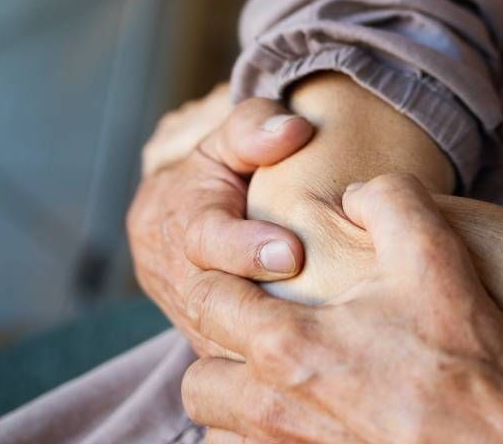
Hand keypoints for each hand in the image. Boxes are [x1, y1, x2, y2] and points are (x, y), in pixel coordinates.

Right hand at [126, 96, 315, 355]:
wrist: (184, 220)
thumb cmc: (222, 172)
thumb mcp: (231, 140)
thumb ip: (254, 129)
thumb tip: (293, 130)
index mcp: (177, 222)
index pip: (203, 238)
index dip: (244, 248)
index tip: (291, 252)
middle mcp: (179, 278)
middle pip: (213, 302)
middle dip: (261, 305)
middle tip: (316, 303)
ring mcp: (193, 321)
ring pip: (225, 346)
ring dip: (269, 347)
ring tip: (325, 345)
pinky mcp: (215, 349)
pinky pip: (241, 370)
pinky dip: (272, 372)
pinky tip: (316, 370)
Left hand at [180, 174, 502, 442]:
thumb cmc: (464, 358)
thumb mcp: (434, 254)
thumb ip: (387, 199)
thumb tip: (355, 192)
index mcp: (286, 346)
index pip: (207, 298)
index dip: (220, 274)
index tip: (249, 272)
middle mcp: (272, 409)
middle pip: (197, 380)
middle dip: (219, 350)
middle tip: (259, 332)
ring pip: (216, 433)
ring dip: (234, 409)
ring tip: (275, 386)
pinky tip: (301, 425)